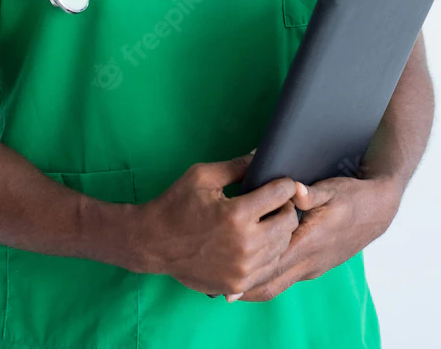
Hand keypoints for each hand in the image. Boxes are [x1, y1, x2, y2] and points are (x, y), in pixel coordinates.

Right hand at [128, 151, 313, 298]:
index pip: (280, 195)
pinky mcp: (238, 284)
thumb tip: (261, 156)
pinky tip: (256, 242)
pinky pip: (269, 267)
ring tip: (265, 222)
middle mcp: (245, 244)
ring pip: (282, 246)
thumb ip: (236, 166)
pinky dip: (268, 253)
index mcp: (236, 215)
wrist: (152, 242)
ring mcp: (243, 268)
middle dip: (285, 208)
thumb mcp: (202, 176)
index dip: (286, 185)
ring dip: (278, 231)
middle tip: (274, 203)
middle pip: (288, 222)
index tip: (282, 183)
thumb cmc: (176, 205)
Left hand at [234, 175, 402, 301]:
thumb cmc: (353, 197)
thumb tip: (294, 190)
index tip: (226, 278)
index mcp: (310, 242)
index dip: (249, 273)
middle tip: (218, 288)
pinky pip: (287, 279)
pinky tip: (253, 275)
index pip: (274, 264)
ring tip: (229, 286)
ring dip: (255, 286)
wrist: (379, 211)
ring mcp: (314, 266)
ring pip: (279, 284)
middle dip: (245, 288)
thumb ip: (310, 193)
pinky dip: (269, 280)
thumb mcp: (331, 189)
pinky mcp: (315, 265)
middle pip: (272, 283)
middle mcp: (310, 260)